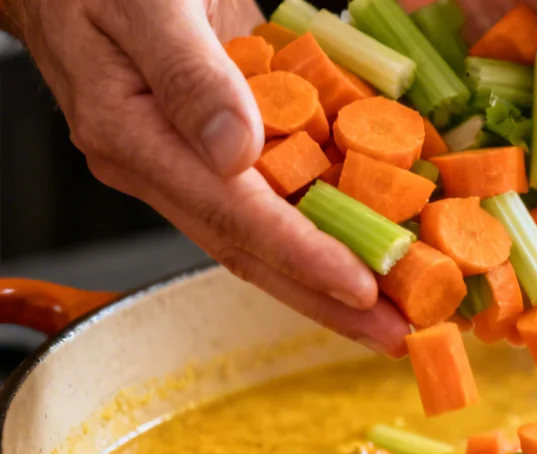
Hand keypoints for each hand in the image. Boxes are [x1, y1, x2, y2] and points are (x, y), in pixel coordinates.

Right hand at [6, 0, 411, 355]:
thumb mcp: (145, 4)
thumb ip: (188, 75)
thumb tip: (235, 153)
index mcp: (134, 136)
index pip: (231, 215)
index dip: (302, 256)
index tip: (362, 289)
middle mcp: (164, 166)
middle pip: (254, 250)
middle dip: (328, 299)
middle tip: (398, 335)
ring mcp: (193, 161)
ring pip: (271, 234)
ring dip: (335, 276)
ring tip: (401, 310)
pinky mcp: (221, 147)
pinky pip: (282, 192)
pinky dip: (332, 221)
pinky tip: (382, 242)